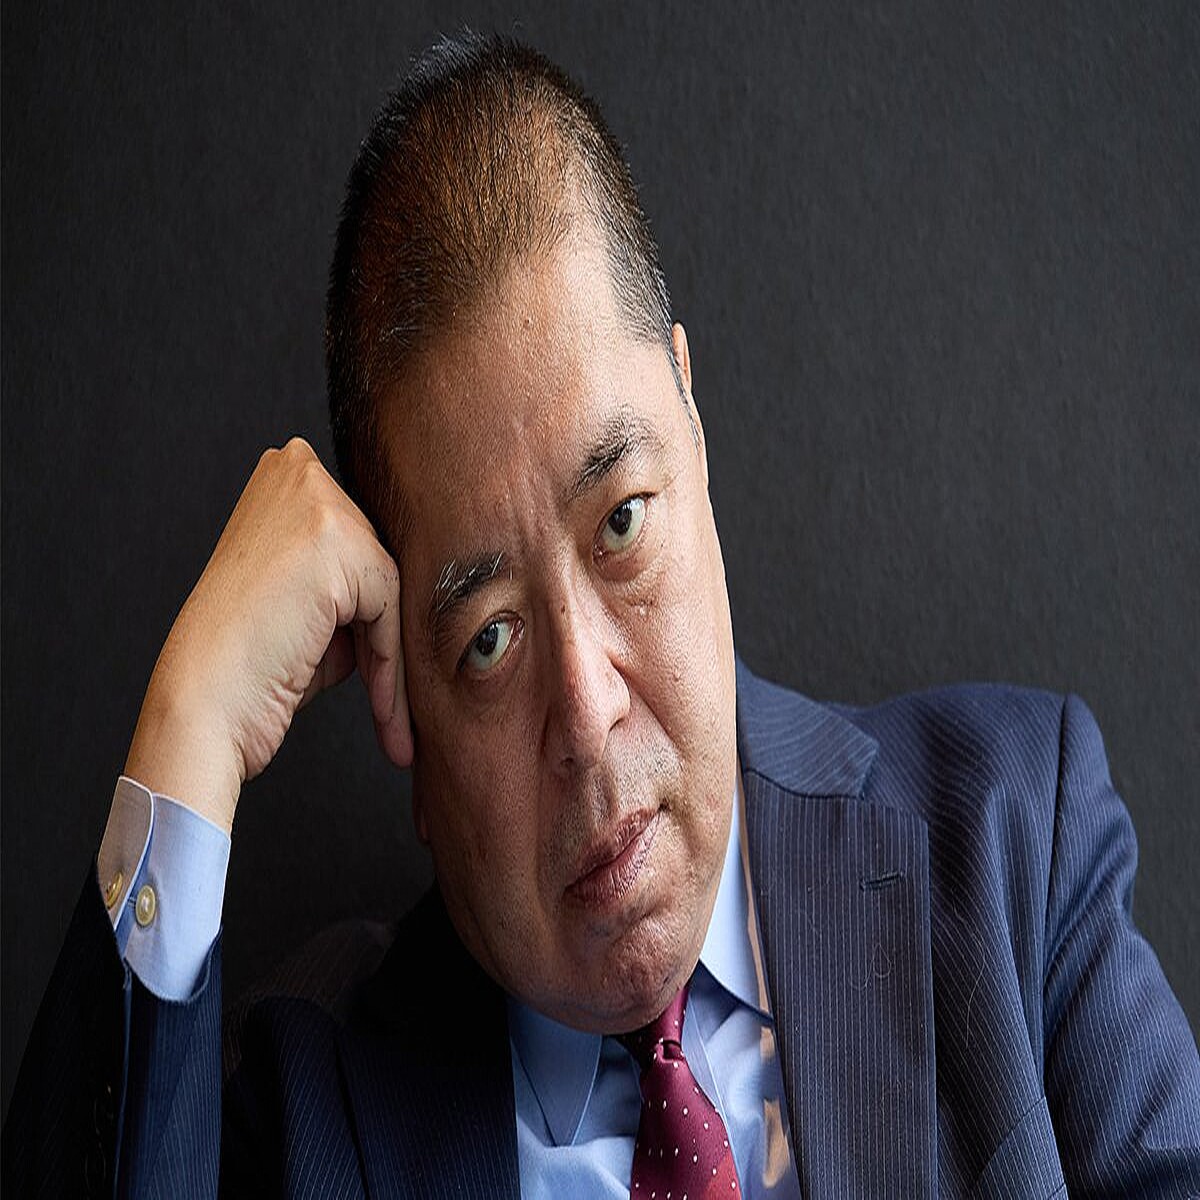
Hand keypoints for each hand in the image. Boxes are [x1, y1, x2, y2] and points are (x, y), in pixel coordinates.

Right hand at [124, 437, 410, 832]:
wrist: (204, 704)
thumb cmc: (253, 662)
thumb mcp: (312, 603)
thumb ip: (358, 581)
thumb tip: (416, 590)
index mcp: (286, 473)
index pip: (363, 540)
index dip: (372, 608)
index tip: (386, 663)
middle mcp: (298, 472)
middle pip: (380, 560)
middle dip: (385, 632)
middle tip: (391, 697)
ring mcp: (317, 501)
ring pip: (390, 588)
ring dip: (394, 659)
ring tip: (397, 724)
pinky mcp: (337, 543)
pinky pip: (390, 612)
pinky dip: (391, 671)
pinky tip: (392, 723)